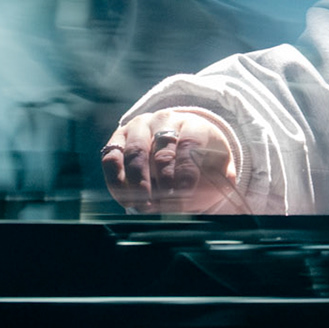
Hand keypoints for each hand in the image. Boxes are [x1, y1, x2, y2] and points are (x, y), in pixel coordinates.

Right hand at [101, 108, 242, 214]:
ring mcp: (138, 128)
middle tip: (163, 205)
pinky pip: (112, 159)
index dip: (185, 172)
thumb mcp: (216, 169)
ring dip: (137, 184)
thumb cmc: (201, 161)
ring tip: (145, 207)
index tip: (184, 195)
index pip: (190, 144)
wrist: (178, 144)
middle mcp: (164, 120)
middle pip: (161, 150)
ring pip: (134, 153)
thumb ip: (212, 184)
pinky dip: (116, 181)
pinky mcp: (117, 140)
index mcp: (193, 124)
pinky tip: (126, 199)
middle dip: (161, 181)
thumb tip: (198, 206)